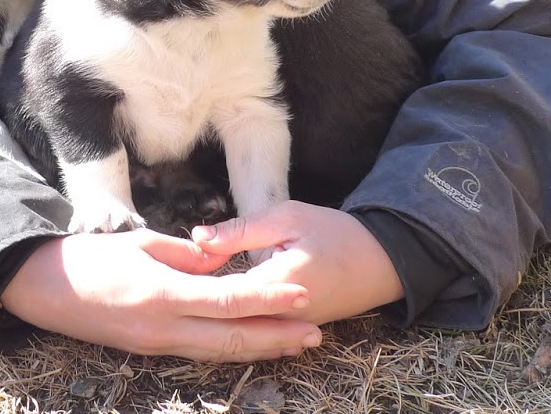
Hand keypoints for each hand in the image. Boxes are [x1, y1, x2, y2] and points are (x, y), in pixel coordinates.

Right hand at [0, 229, 323, 361]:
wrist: (45, 289)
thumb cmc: (90, 258)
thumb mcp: (139, 242)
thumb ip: (184, 255)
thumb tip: (219, 260)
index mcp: (163, 294)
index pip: (228, 300)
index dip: (269, 300)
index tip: (302, 295)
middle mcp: (164, 327)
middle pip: (232, 338)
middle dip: (277, 336)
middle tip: (315, 333)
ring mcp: (156, 344)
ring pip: (219, 352)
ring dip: (260, 349)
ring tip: (295, 344)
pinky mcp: (150, 350)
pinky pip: (199, 352)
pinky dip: (231, 349)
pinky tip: (253, 345)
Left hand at [191, 200, 404, 325]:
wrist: (380, 262)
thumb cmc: (334, 233)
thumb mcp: (288, 217)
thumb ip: (241, 230)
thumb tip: (198, 237)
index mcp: (278, 285)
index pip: (223, 294)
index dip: (194, 284)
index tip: (170, 272)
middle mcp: (281, 316)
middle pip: (228, 319)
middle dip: (199, 305)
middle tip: (170, 292)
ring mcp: (288, 329)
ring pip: (241, 330)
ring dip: (215, 317)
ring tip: (187, 303)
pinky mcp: (292, 332)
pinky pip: (258, 332)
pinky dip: (237, 323)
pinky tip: (215, 314)